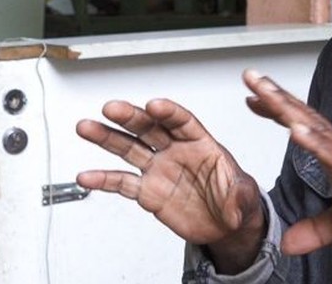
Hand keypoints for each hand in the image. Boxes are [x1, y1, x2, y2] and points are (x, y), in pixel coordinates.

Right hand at [76, 99, 265, 272]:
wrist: (225, 225)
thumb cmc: (235, 199)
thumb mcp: (244, 196)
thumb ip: (240, 194)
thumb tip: (236, 197)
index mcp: (200, 143)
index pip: (182, 121)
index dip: (168, 113)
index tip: (154, 105)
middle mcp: (175, 151)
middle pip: (150, 128)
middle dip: (131, 117)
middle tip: (112, 108)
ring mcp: (159, 170)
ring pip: (130, 148)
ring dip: (107, 137)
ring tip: (86, 127)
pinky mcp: (148, 191)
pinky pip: (123, 182)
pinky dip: (104, 179)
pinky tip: (87, 175)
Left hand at [242, 69, 331, 254]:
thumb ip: (314, 229)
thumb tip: (287, 243)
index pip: (302, 125)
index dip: (278, 109)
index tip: (253, 97)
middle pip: (302, 116)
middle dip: (275, 95)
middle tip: (250, 75)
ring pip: (313, 127)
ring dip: (288, 109)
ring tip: (265, 92)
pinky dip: (314, 142)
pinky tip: (296, 130)